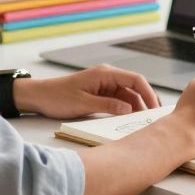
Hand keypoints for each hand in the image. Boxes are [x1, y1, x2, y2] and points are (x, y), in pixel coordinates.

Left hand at [16, 65, 160, 118]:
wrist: (38, 96)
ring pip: (128, 95)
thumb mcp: (83, 103)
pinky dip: (126, 109)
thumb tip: (128, 108)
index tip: (155, 108)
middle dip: (146, 101)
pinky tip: (129, 120)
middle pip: (135, 87)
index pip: (135, 80)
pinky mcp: (100, 94)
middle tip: (154, 118)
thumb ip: (107, 105)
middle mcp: (108, 77)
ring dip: (136, 107)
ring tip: (144, 121)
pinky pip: (118, 100)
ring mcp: (104, 85)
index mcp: (105, 74)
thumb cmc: (57, 97)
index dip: (148, 93)